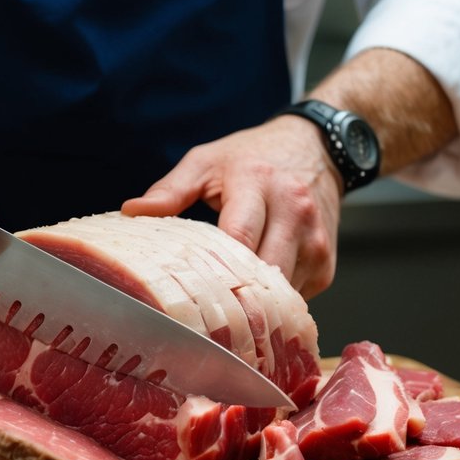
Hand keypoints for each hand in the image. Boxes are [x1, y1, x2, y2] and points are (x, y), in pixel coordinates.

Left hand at [121, 116, 341, 298]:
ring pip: (281, 293)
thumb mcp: (207, 161)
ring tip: (224, 306)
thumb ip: (170, 189)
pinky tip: (254, 292)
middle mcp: (295, 210)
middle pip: (263, 273)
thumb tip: (131, 211)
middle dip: (233, 296)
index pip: (239, 237)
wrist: (316, 147)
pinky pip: (296, 296)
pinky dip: (273, 300)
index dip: (214, 270)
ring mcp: (316, 239)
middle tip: (200, 313)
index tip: (187, 293)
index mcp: (259, 183)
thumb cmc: (252, 156)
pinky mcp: (327, 263)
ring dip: (254, 303)